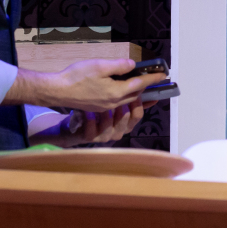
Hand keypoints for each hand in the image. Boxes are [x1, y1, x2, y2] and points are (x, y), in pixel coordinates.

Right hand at [4, 58, 165, 111]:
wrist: (57, 91)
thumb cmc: (75, 77)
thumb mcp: (99, 66)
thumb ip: (119, 65)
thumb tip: (132, 65)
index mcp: (116, 92)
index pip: (140, 84)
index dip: (152, 78)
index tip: (163, 74)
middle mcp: (113, 102)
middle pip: (135, 94)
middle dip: (145, 86)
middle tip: (153, 77)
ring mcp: (105, 106)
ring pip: (126, 100)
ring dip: (135, 92)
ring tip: (140, 83)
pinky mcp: (98, 107)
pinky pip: (117, 102)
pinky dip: (124, 95)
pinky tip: (121, 89)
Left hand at [29, 102, 145, 147]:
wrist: (74, 123)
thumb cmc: (95, 109)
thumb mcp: (114, 102)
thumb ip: (131, 99)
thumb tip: (153, 96)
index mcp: (126, 124)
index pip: (137, 115)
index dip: (136, 102)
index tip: (131, 90)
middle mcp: (117, 132)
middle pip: (125, 119)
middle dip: (121, 106)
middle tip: (116, 94)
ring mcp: (103, 136)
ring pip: (109, 123)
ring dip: (105, 112)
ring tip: (101, 102)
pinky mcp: (90, 137)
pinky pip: (92, 127)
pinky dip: (90, 118)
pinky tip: (87, 111)